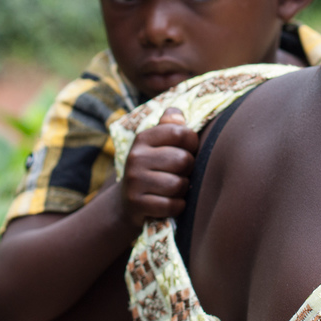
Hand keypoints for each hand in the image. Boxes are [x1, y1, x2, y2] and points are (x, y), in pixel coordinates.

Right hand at [119, 108, 197, 227]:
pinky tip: (171, 203)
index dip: (193, 143)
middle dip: (188, 169)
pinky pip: (171, 205)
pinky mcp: (136, 204)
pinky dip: (177, 206)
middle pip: (183, 160)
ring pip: (178, 184)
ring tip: (175, 188)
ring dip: (182, 189)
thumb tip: (177, 114)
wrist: (128, 201)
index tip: (188, 150)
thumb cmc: (153, 168)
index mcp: (144, 138)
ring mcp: (134, 181)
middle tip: (181, 173)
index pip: (181, 133)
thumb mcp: (157, 145)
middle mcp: (136, 157)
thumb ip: (170, 126)